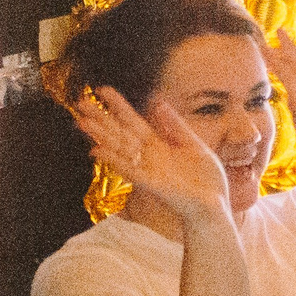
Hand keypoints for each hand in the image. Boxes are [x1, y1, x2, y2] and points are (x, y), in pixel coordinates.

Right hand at [67, 85, 231, 221]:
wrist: (216, 206)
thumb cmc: (206, 179)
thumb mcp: (193, 146)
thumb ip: (175, 127)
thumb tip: (158, 103)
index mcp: (159, 145)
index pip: (132, 121)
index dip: (117, 105)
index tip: (101, 90)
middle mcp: (149, 156)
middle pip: (119, 133)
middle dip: (100, 118)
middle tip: (79, 103)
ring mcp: (148, 170)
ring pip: (119, 149)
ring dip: (100, 136)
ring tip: (81, 122)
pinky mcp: (152, 184)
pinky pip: (130, 170)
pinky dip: (114, 160)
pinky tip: (97, 151)